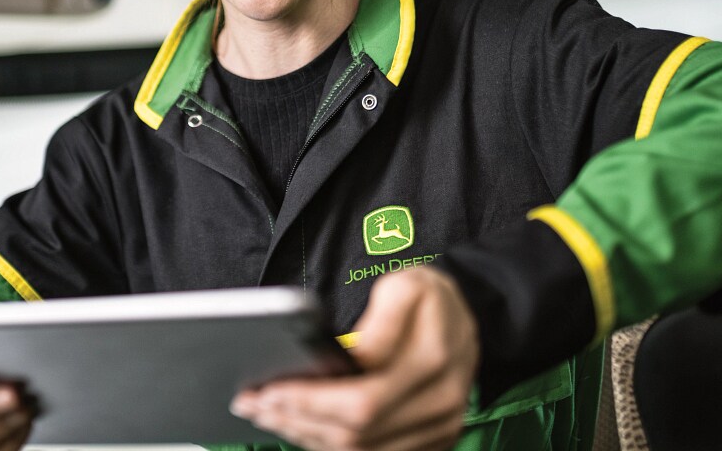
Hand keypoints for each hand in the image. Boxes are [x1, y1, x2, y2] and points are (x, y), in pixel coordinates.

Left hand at [231, 268, 478, 450]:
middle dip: (297, 421)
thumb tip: (349, 361)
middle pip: (357, 433)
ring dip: (308, 437)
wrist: (468, 317)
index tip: (268, 390)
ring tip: (268, 416)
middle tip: (254, 405)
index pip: (361, 400)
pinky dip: (331, 445)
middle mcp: (441, 402)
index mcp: (432, 360)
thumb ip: (379, 323)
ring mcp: (440, 428)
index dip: (309, 401)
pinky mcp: (433, 441)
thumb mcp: (405, 287)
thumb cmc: (428, 298)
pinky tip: (302, 428)